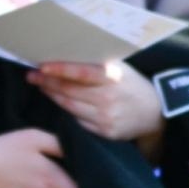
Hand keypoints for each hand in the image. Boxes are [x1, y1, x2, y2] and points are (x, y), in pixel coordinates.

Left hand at [28, 61, 163, 142]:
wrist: (156, 113)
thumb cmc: (133, 85)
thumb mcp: (122, 69)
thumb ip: (98, 65)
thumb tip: (66, 54)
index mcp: (113, 77)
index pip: (80, 73)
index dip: (59, 70)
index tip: (41, 67)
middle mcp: (108, 98)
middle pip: (69, 90)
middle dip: (47, 82)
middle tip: (32, 75)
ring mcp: (106, 117)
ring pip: (69, 106)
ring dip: (52, 96)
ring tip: (42, 86)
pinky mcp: (105, 132)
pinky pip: (77, 121)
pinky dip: (66, 111)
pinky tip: (59, 102)